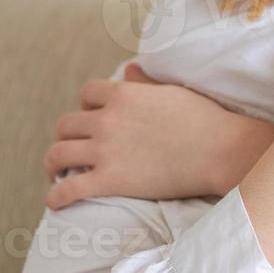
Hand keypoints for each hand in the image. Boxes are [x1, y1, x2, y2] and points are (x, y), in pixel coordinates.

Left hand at [42, 64, 273, 208]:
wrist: (221, 151)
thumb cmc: (205, 120)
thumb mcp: (172, 91)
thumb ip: (144, 83)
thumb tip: (129, 70)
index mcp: (123, 94)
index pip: (86, 94)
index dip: (86, 107)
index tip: (92, 119)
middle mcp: (107, 119)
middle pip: (66, 124)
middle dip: (66, 136)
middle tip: (71, 148)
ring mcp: (105, 150)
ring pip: (57, 154)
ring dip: (52, 164)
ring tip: (56, 173)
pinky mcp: (110, 181)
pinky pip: (69, 189)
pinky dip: (56, 197)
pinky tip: (55, 202)